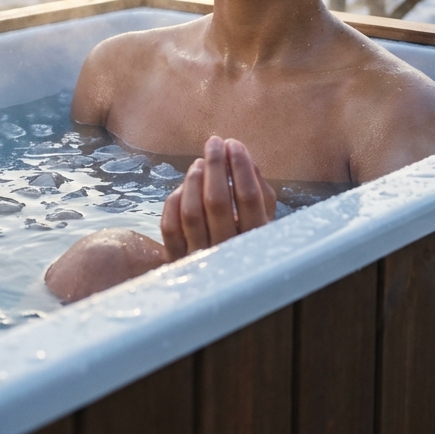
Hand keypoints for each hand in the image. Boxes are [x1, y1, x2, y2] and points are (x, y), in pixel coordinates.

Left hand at [160, 136, 276, 260]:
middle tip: (213, 143)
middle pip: (217, 202)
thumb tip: (247, 160)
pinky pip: (170, 227)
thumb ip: (262, 195)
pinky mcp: (177, 260)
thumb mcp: (264, 225)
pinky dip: (174, 202)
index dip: (240, 166)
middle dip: (215, 166)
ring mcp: (201, 258)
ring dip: (194, 181)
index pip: (249, 197)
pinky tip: (182, 187)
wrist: (227, 290)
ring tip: (198, 162)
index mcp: (257, 241)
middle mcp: (229, 252)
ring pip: (191, 213)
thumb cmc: (248, 246)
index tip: (234, 144)